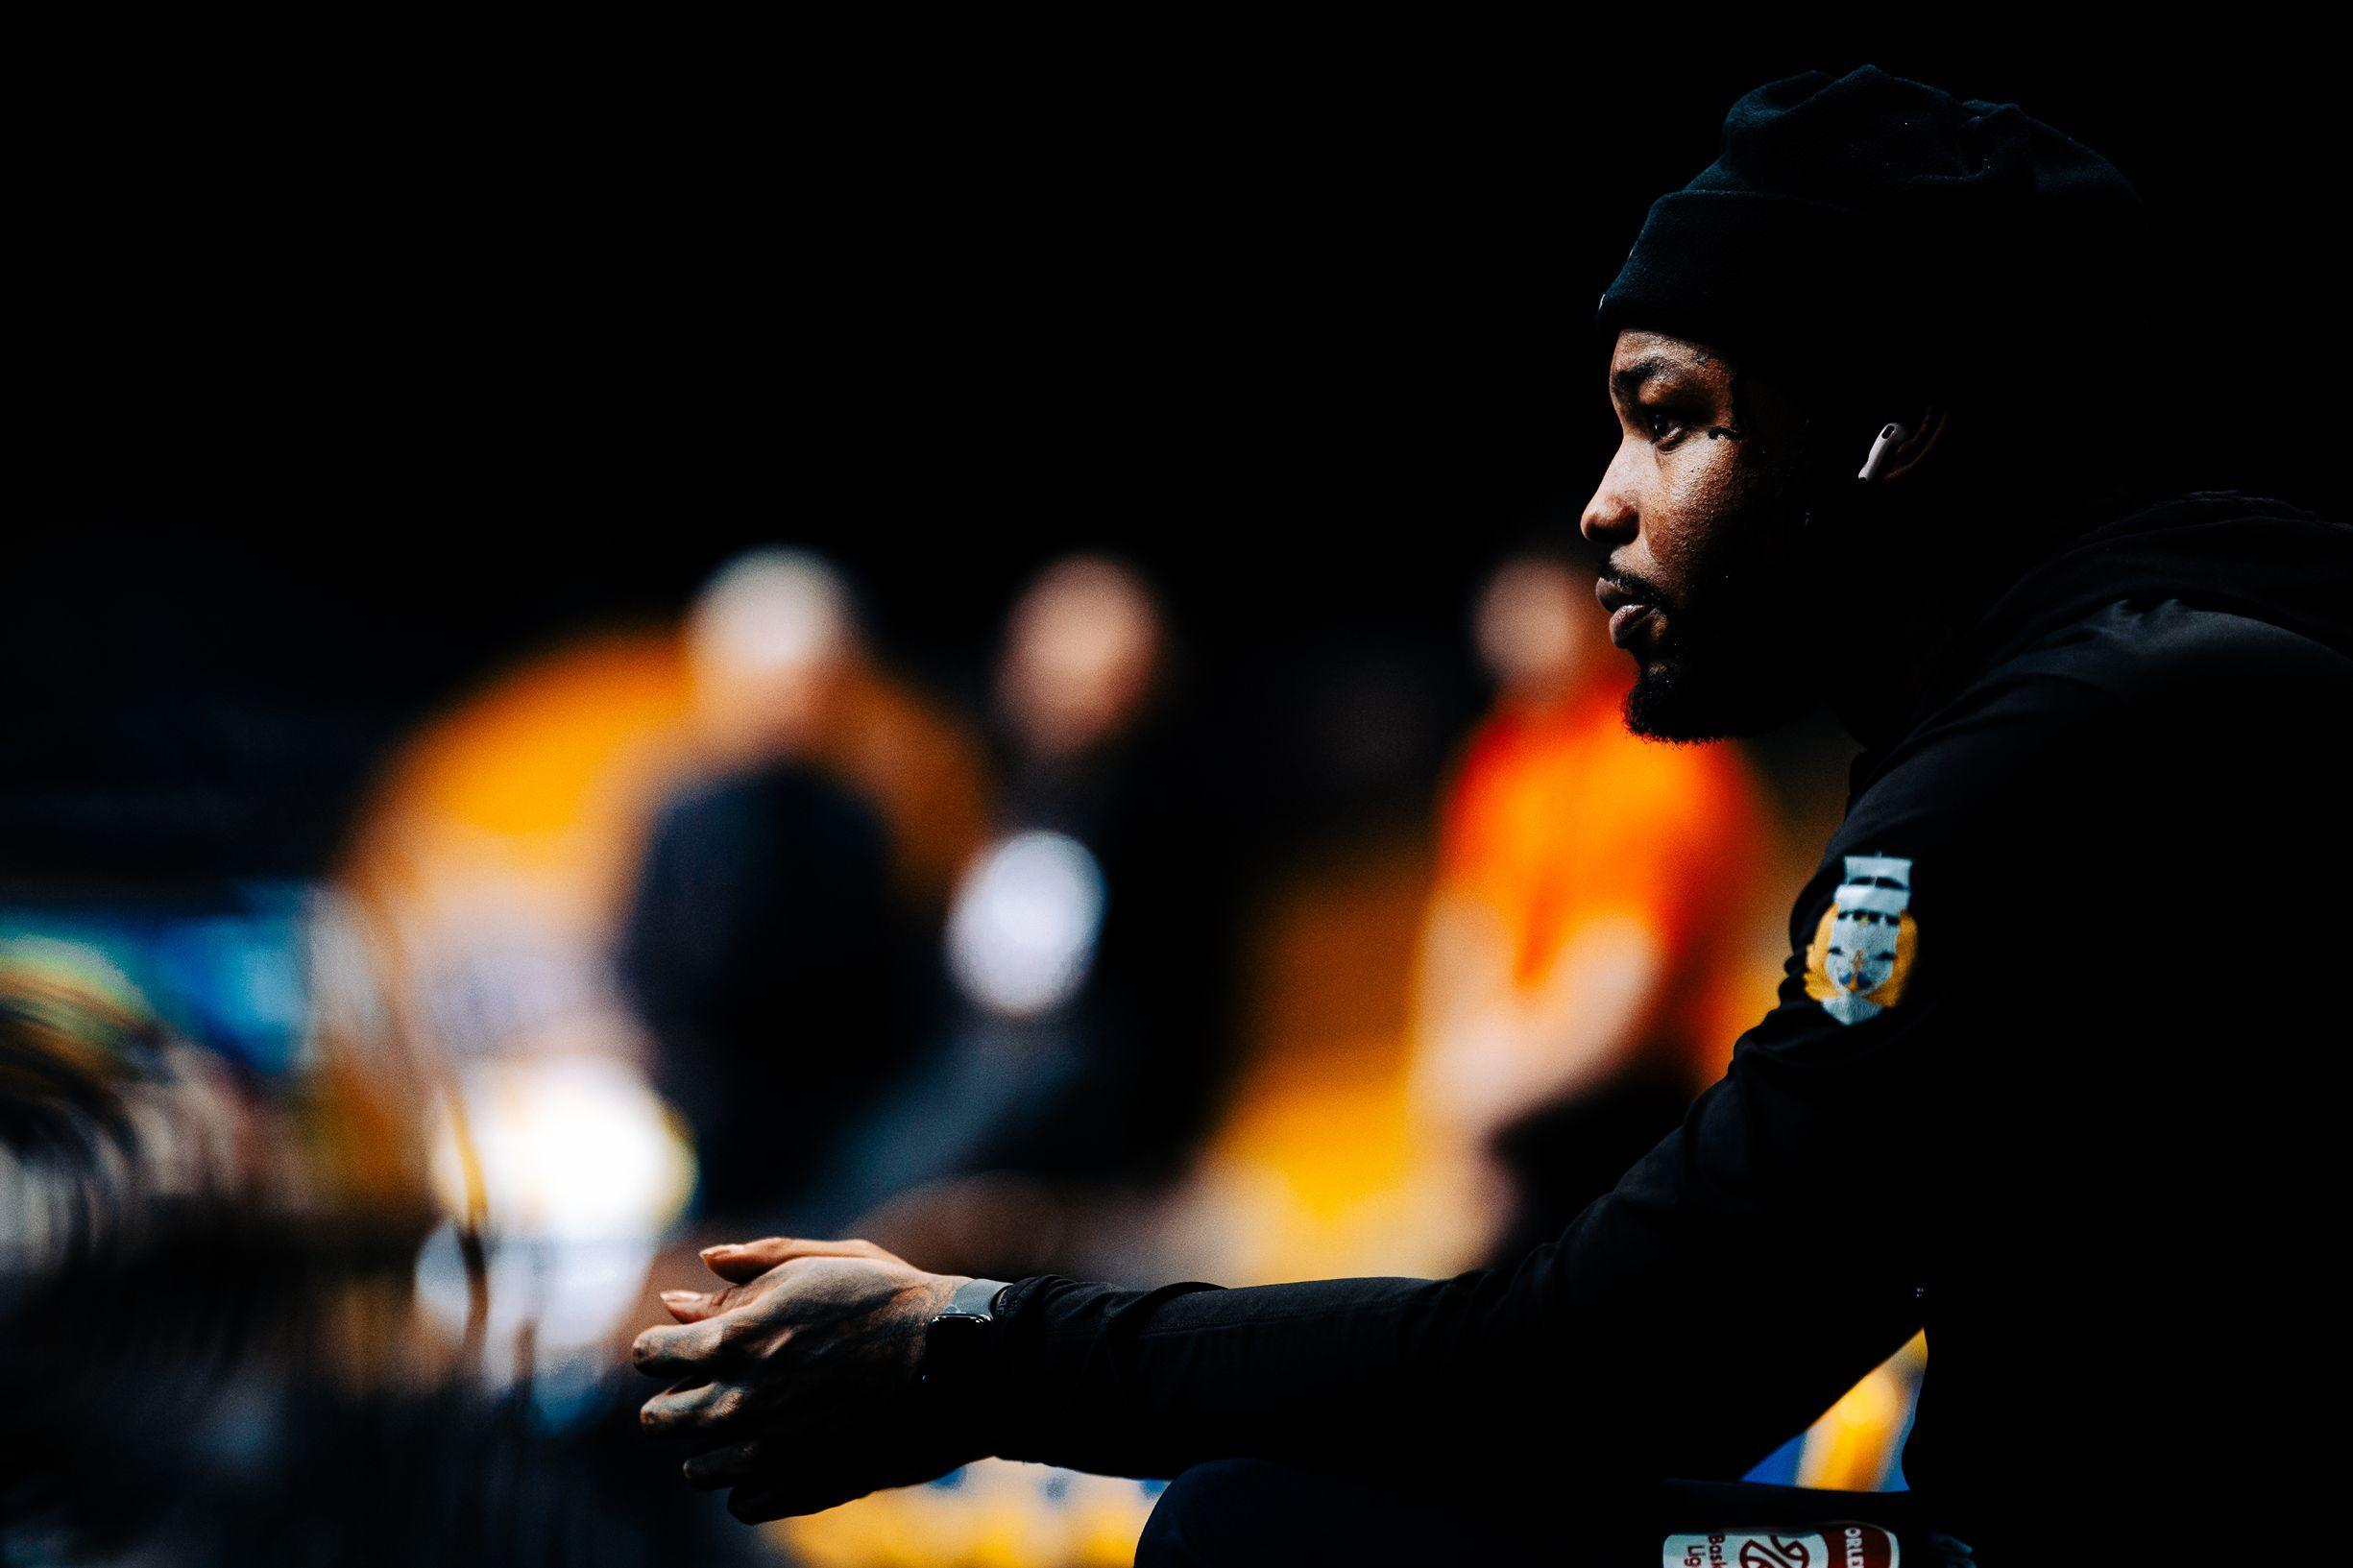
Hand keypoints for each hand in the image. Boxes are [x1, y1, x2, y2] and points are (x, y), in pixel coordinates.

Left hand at [632, 1235, 981, 1520]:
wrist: (955, 1356)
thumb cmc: (887, 1297)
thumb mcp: (816, 1264)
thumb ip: (744, 1274)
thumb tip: (678, 1294)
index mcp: (736, 1337)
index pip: (649, 1355)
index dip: (663, 1348)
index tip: (682, 1346)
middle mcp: (742, 1399)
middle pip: (659, 1420)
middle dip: (677, 1399)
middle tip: (708, 1387)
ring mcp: (771, 1450)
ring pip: (696, 1469)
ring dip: (713, 1445)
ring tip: (750, 1420)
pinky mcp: (802, 1486)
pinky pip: (741, 1502)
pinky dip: (750, 1481)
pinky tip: (777, 1451)